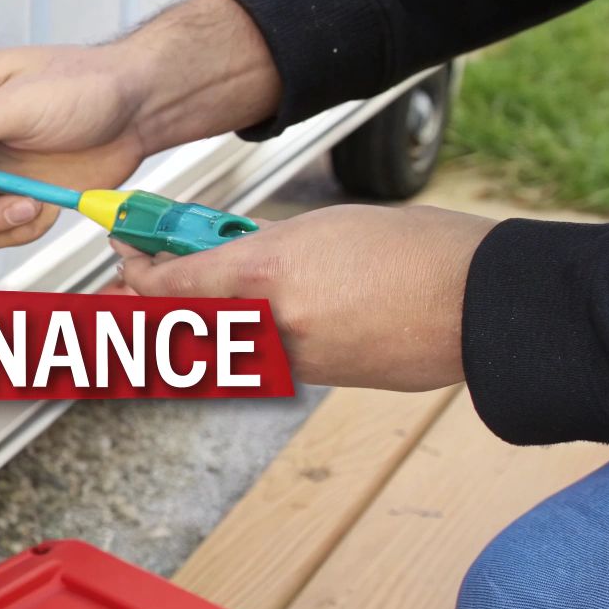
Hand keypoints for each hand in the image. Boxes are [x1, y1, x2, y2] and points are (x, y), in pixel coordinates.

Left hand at [114, 205, 496, 389]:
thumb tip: (218, 255)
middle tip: (143, 275)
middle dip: (153, 301)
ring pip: (219, 342)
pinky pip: (263, 356)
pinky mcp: (318, 381)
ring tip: (207, 284)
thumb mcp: (322, 227)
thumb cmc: (415, 250)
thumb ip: (261, 244)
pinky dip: (247, 334)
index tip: (127, 253)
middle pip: (179, 324)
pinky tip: (263, 309)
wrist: (481, 305)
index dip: (136, 271)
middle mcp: (270, 325)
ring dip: (200, 317)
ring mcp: (293, 360)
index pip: (168, 286)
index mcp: (266, 274)